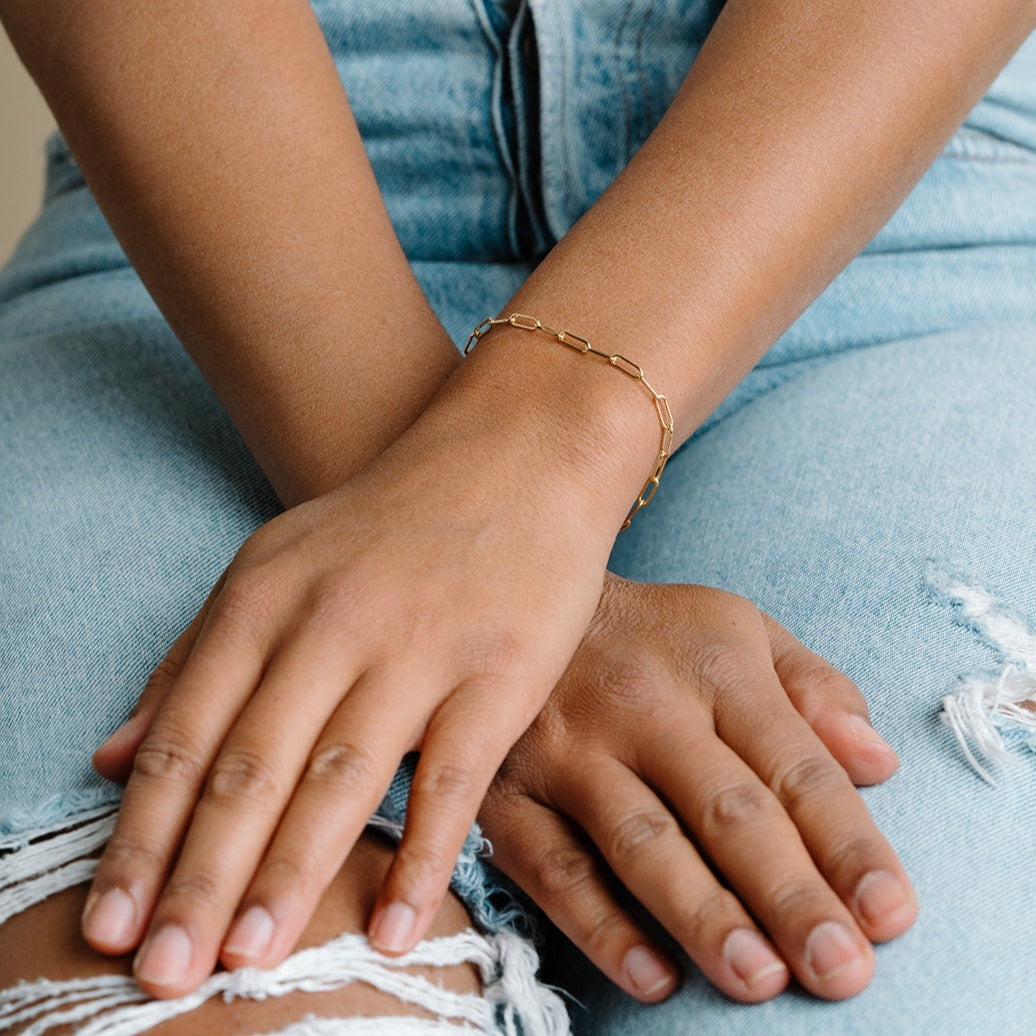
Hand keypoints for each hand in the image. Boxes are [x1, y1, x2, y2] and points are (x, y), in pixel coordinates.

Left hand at [85, 388, 625, 998]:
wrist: (516, 457)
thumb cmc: (391, 522)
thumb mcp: (275, 566)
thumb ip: (191, 658)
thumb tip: (108, 758)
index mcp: (264, 597)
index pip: (184, 736)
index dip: (140, 836)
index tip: (106, 924)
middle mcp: (333, 622)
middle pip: (250, 767)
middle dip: (199, 877)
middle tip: (161, 973)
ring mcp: (420, 647)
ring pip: (340, 778)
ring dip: (291, 877)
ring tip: (250, 961)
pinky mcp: (501, 671)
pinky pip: (453, 778)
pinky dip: (420, 854)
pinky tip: (390, 925)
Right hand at [479, 576, 915, 1003]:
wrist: (523, 606)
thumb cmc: (653, 637)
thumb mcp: (740, 630)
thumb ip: (814, 688)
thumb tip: (879, 765)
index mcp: (715, 663)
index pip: (794, 764)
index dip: (846, 843)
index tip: (889, 914)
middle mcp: (643, 705)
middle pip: (726, 810)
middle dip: (789, 895)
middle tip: (842, 970)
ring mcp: (570, 748)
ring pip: (642, 842)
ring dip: (703, 917)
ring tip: (761, 981)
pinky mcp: (511, 789)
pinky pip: (554, 866)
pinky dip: (600, 926)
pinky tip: (653, 978)